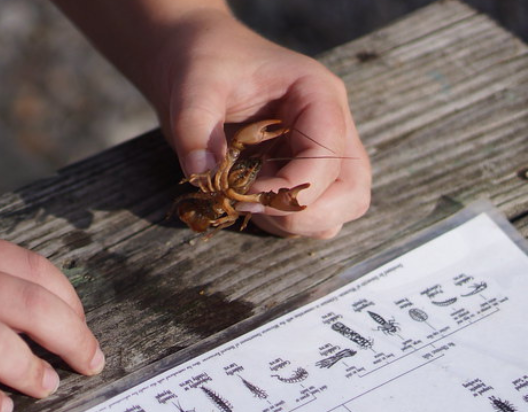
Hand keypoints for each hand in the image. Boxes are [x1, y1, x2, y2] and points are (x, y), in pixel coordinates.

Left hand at [141, 10, 370, 237]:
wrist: (196, 57)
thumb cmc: (204, 61)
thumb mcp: (194, 86)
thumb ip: (194, 127)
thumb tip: (201, 174)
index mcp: (318, 97)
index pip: (329, 159)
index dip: (290, 189)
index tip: (241, 196)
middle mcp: (329, 127)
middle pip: (351, 192)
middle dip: (304, 214)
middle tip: (248, 208)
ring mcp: (317, 153)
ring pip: (335, 210)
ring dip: (290, 221)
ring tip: (241, 200)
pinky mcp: (297, 171)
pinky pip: (306, 211)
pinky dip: (277, 220)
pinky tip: (240, 199)